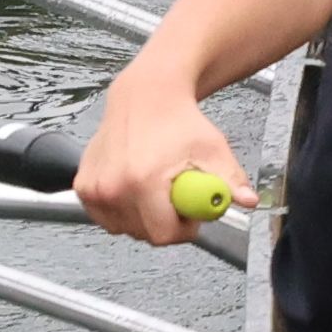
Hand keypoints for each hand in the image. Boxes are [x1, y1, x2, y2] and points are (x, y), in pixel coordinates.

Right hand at [75, 79, 246, 244]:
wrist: (145, 96)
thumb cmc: (179, 121)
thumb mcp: (213, 149)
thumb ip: (230, 181)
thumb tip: (248, 202)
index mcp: (143, 180)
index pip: (163, 234)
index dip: (183, 229)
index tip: (191, 213)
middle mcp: (112, 186)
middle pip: (144, 234)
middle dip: (165, 222)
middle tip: (176, 196)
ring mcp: (94, 187)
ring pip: (125, 228)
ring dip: (143, 217)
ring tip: (155, 187)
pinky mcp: (83, 186)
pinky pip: (106, 217)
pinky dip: (122, 210)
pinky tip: (135, 187)